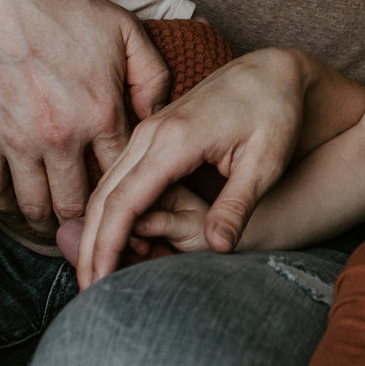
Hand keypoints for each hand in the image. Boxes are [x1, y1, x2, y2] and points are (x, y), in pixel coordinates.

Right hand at [0, 0, 169, 227]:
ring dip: (50, 223)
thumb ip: (152, 74)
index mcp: (101, 113)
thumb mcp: (124, 29)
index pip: (126, 176)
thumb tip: (158, 114)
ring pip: (36, 207)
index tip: (137, 203)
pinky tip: (19, 204)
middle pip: (79, 205)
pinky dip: (6, 205)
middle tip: (99, 228)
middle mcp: (62, 137)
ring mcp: (20, 141)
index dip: (134, 195)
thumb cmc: (61, 9)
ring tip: (62, 225)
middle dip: (92, 222)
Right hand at [79, 49, 311, 287]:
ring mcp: (147, 132)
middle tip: (89, 292)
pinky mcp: (151, 135)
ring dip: (97, 231)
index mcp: (174, 141)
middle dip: (92, 247)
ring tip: (98, 274)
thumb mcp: (266, 162)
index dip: (108, 247)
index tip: (100, 284)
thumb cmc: (275, 115)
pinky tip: (117, 240)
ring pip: (105, 187)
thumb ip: (237, 204)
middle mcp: (150, 134)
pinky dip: (111, 212)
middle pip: (104, 197)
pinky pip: (119, 177)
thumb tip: (218, 247)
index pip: (125, 202)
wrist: (272, 73)